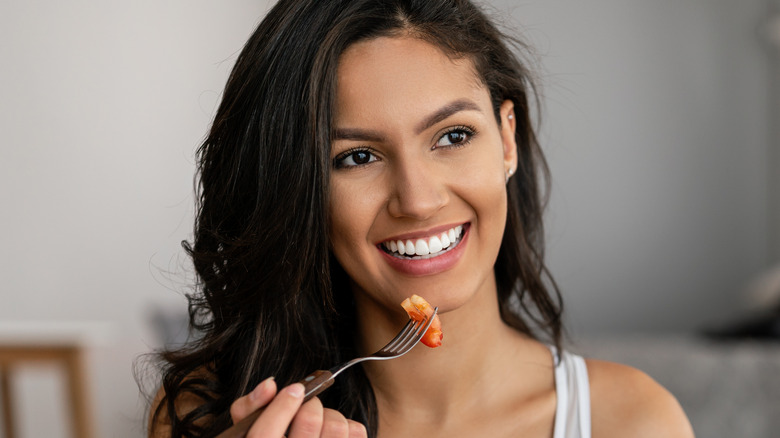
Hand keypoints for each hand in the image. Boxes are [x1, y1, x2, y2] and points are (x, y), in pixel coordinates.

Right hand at [229, 377, 367, 437]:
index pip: (264, 433)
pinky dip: (349, 426)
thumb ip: (249, 407)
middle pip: (308, 421)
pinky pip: (356, 432)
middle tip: (307, 406)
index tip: (294, 389)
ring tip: (321, 422)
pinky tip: (333, 432)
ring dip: (330, 415)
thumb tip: (269, 384)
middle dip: (310, 404)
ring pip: (336, 426)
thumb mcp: (247, 429)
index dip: (282, 405)